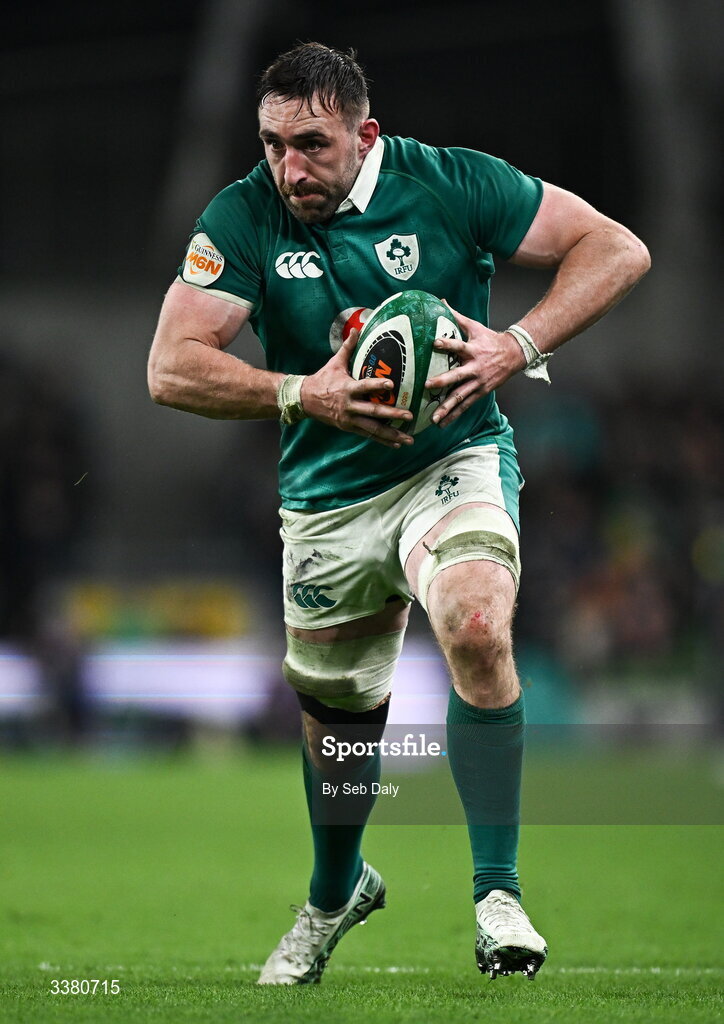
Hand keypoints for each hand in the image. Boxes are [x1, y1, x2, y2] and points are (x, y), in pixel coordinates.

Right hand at [301, 329, 413, 447]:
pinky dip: (383, 440)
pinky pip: (368, 435)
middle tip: (409, 415)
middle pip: (373, 412)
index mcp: (347, 388)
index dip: (377, 385)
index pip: (364, 387)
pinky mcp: (349, 428)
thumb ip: (348, 348)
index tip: (391, 384)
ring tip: (409, 439)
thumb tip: (357, 329)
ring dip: (392, 434)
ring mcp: (349, 419)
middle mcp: (349, 406)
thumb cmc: (322, 379)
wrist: (304, 400)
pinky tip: (396, 443)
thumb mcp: (334, 363)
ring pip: (373, 429)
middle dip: (392, 414)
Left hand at [425, 302, 526, 426]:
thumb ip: (457, 317)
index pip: (458, 345)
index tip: (434, 342)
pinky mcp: (481, 392)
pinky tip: (442, 424)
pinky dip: (454, 415)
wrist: (514, 354)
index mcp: (473, 350)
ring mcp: (479, 382)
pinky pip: (465, 406)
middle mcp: (475, 368)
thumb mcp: (475, 327)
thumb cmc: (490, 340)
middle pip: (458, 376)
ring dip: (447, 408)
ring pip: (461, 397)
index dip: (447, 344)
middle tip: (428, 386)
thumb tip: (441, 301)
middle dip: (443, 381)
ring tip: (433, 418)